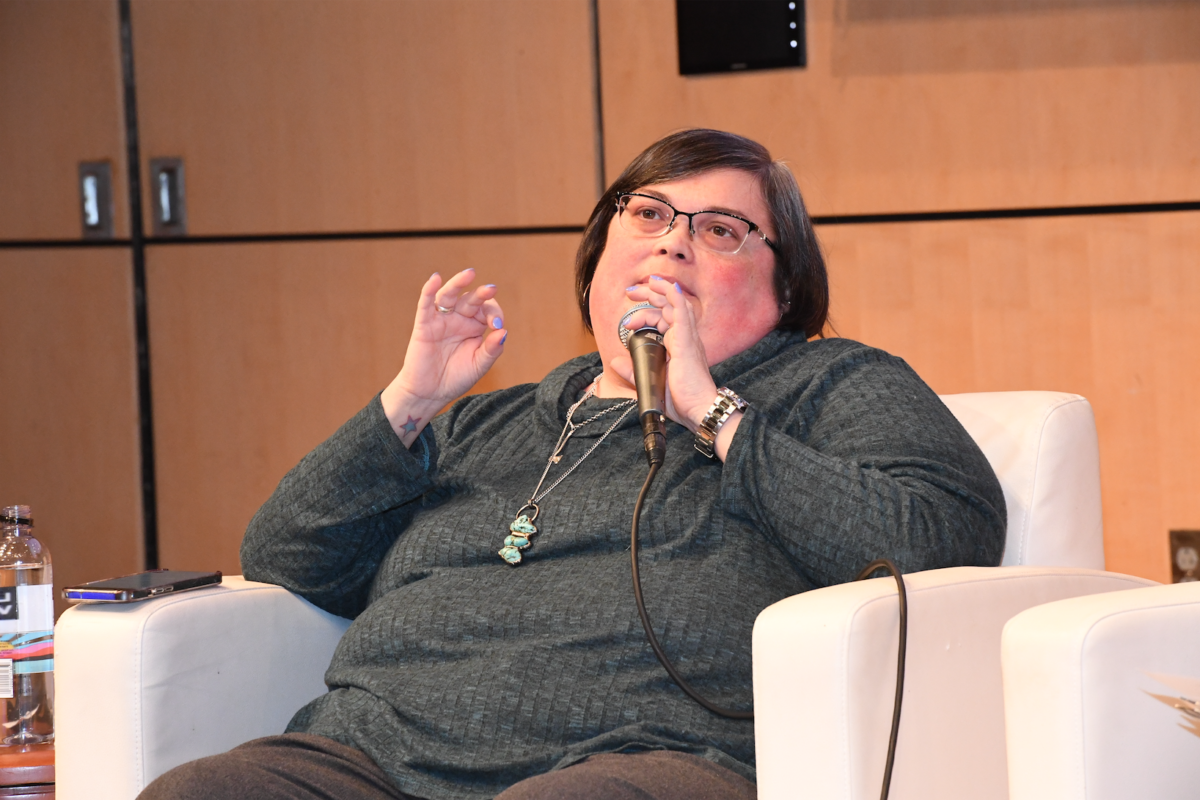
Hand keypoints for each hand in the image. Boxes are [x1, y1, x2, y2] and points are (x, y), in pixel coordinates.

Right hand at [381, 269, 505, 444]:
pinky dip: (429, 290)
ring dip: (458, 283)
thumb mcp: (479, 365)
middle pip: (471, 300)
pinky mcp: (424, 324)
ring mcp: (441, 320)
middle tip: (491, 289)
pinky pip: (426, 304)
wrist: (430, 393)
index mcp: (475, 326)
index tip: (497, 328)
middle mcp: (459, 319)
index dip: (494, 315)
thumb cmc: (456, 378)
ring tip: (469, 274)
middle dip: (482, 295)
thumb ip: (492, 349)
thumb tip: (504, 333)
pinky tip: (435, 278)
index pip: (488, 311)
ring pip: (449, 295)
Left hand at [607, 277, 718, 433]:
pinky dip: (673, 295)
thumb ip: (633, 371)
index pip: (662, 319)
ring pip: (673, 303)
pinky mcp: (687, 340)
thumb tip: (615, 361)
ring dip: (656, 290)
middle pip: (667, 306)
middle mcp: (684, 337)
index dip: (644, 315)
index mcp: (678, 345)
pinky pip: (682, 310)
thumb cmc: (681, 400)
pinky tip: (664, 286)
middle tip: (630, 292)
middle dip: (648, 294)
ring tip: (637, 288)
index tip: (626, 323)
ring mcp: (687, 337)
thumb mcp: (650, 382)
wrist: (698, 410)